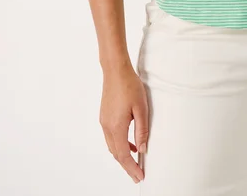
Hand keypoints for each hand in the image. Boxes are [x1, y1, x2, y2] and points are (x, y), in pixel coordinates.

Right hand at [99, 64, 148, 182]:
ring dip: (123, 156)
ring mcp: (104, 121)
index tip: (140, 177)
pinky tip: (130, 143)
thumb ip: (142, 130)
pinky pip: (111, 136)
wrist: (115, 69)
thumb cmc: (130, 85)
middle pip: (116, 154)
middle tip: (138, 175)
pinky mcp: (104, 116)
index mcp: (116, 127)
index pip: (123, 155)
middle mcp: (107, 127)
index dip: (132, 168)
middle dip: (127, 166)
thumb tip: (142, 149)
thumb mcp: (141, 108)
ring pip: (112, 146)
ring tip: (135, 162)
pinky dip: (120, 144)